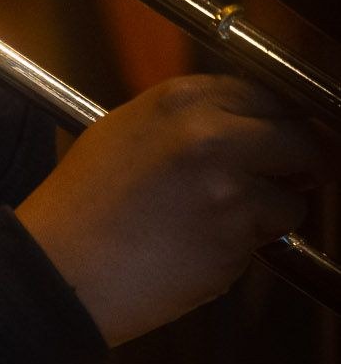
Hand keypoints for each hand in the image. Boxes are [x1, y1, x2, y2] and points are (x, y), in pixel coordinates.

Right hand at [15, 73, 331, 345]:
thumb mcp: (125, 133)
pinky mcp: (237, 231)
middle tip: (296, 178)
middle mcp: (207, 130)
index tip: (286, 138)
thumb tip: (245, 127)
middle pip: (297, 133)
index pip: (263, 95)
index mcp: (177, 98)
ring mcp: (227, 181)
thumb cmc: (82, 209)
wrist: (60, 268)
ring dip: (278, 207)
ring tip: (225, 222)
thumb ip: (187, 121)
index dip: (279, 121)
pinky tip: (210, 245)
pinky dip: (258, 242)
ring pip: (295, 190)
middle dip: (302, 159)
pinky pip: (279, 232)